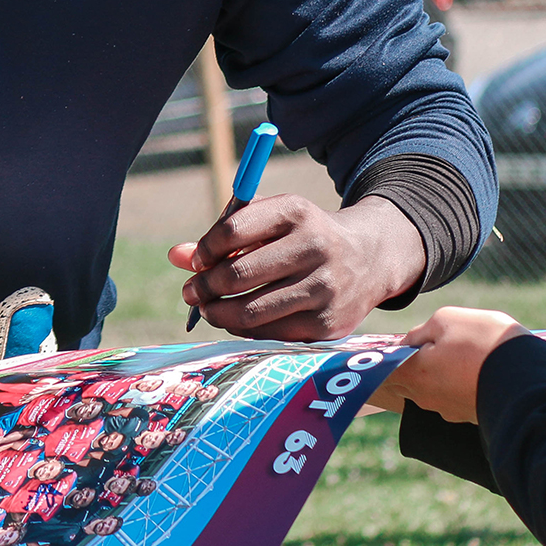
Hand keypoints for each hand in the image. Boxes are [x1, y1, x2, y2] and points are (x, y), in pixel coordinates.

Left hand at [167, 194, 426, 339]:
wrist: (369, 258)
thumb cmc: (303, 236)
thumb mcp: (271, 220)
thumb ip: (224, 234)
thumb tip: (176, 255)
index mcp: (295, 211)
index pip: (233, 229)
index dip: (205, 249)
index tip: (196, 261)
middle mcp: (314, 247)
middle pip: (239, 274)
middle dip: (205, 286)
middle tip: (192, 291)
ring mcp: (324, 288)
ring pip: (251, 311)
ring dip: (218, 313)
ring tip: (208, 308)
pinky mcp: (328, 324)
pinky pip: (271, 334)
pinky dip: (245, 330)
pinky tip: (237, 320)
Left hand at [375, 306, 527, 423]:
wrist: (529, 380)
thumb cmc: (482, 343)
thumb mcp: (446, 321)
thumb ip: (421, 332)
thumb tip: (411, 343)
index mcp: (412, 373)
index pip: (381, 368)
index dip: (376, 358)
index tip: (363, 355)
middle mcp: (425, 398)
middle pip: (403, 381)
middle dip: (401, 367)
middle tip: (400, 352)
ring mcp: (449, 410)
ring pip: (429, 389)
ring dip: (429, 375)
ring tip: (438, 356)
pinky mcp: (470, 416)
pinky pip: (452, 396)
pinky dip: (452, 384)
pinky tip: (463, 371)